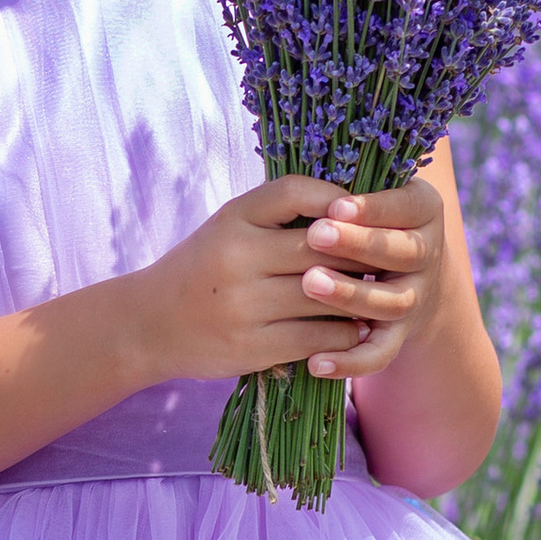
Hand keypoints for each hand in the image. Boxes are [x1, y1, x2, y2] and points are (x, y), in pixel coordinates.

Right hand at [132, 170, 447, 385]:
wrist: (148, 324)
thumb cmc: (202, 268)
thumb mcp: (228, 226)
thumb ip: (279, 213)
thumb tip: (354, 204)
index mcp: (232, 218)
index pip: (297, 192)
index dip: (338, 201)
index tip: (361, 213)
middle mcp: (236, 256)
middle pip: (321, 247)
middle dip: (362, 252)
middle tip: (393, 256)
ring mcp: (244, 304)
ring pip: (326, 295)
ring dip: (361, 297)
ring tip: (382, 294)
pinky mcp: (251, 347)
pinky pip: (317, 337)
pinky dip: (344, 334)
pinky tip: (354, 331)